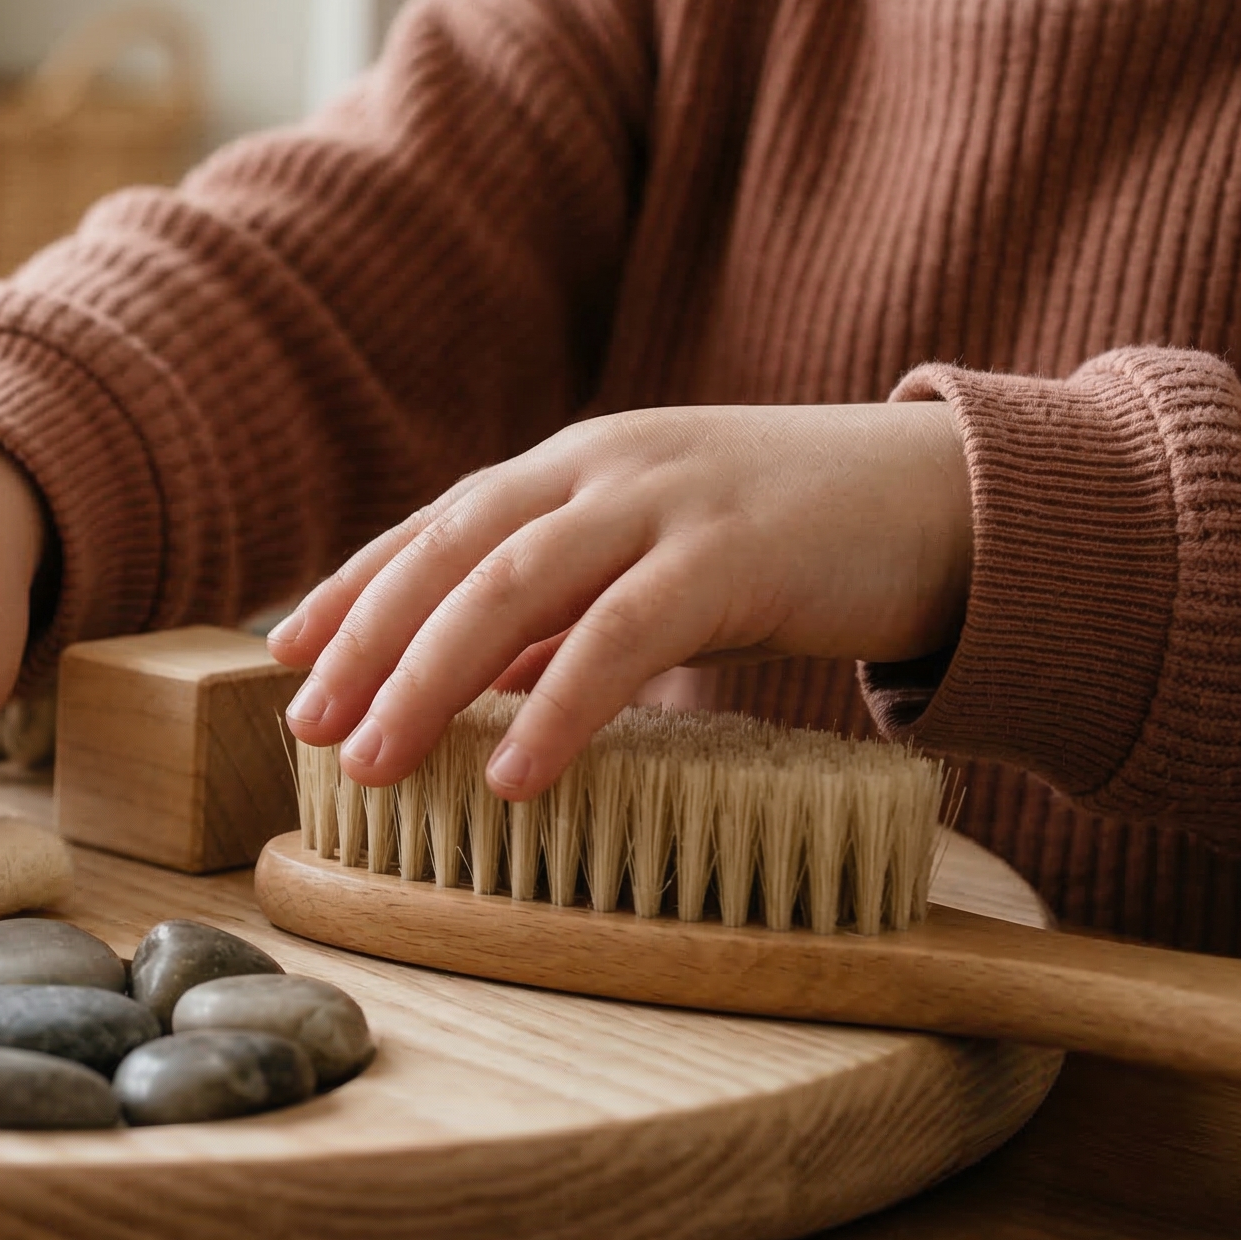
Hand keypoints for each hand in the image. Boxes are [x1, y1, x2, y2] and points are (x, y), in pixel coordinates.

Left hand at [269, 402, 972, 796]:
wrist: (957, 498)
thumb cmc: (802, 542)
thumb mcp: (663, 565)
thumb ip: (571, 611)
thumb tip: (475, 680)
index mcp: (579, 462)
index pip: (438, 521)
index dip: (354, 584)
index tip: (284, 651)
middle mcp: (603, 464)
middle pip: (452, 549)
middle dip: (366, 638)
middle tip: (304, 723)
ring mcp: (666, 500)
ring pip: (513, 584)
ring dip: (428, 677)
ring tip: (374, 763)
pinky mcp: (736, 552)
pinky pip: (623, 636)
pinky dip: (559, 708)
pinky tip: (514, 777)